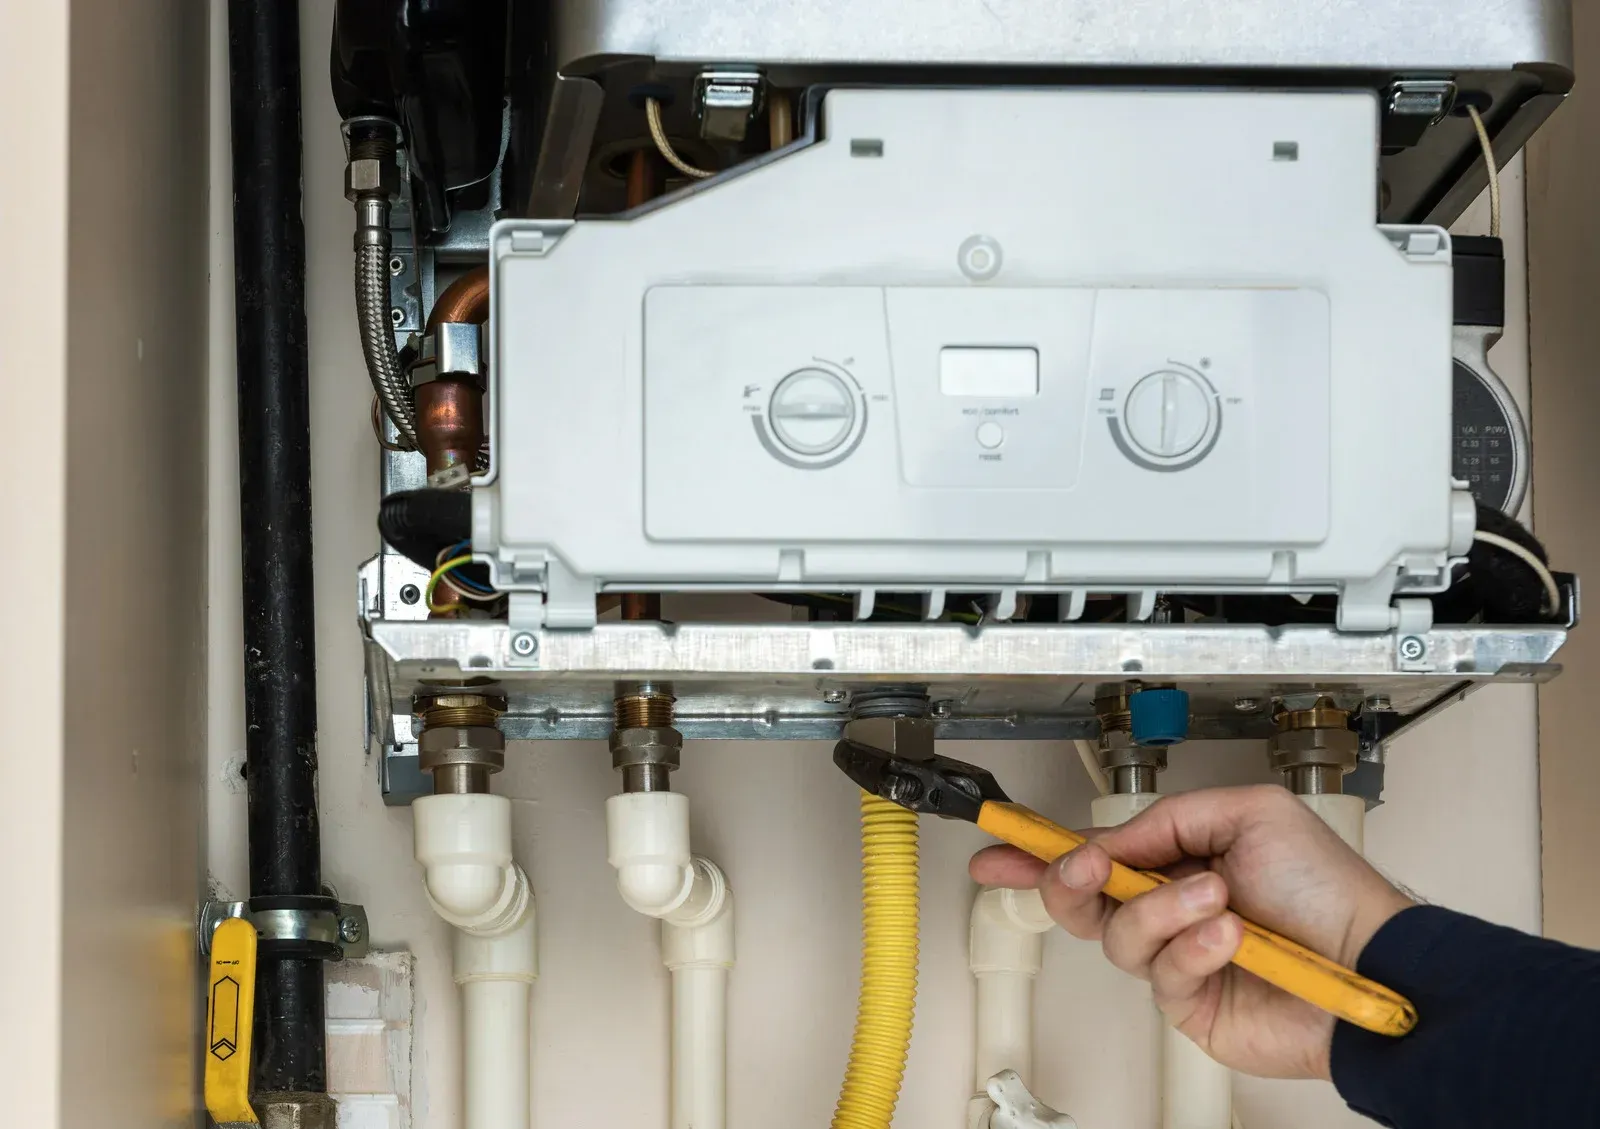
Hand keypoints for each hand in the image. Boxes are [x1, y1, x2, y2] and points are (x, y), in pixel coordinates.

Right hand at [969, 785, 1412, 1080]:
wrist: (1372, 964)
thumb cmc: (1329, 890)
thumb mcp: (1248, 813)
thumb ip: (1169, 819)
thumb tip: (1113, 842)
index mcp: (1181, 857)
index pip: (1096, 852)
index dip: (1042, 850)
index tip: (1001, 844)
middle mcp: (1172, 908)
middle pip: (1083, 900)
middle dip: (1071, 881)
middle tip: (1085, 870)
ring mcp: (1179, 957)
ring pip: (1117, 936)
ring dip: (1161, 910)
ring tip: (1213, 898)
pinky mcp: (1190, 1003)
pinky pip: (1161, 975)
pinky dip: (1193, 947)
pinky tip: (1229, 936)